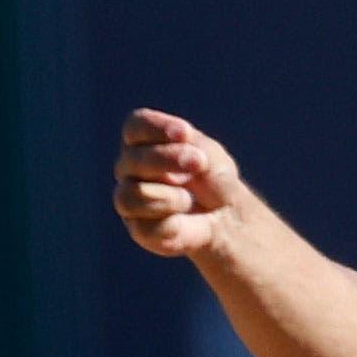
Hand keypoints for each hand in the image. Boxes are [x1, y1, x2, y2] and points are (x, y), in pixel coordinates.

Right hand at [111, 108, 249, 257]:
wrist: (226, 215)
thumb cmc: (214, 177)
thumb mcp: (212, 155)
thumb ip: (197, 150)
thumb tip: (185, 157)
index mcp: (143, 141)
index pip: (136, 127)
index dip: (156, 128)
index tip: (185, 133)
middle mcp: (130, 168)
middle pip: (133, 159)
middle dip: (168, 160)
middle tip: (199, 163)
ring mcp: (130, 198)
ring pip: (130, 195)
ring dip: (170, 196)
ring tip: (189, 199)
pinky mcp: (139, 229)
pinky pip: (146, 226)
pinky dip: (171, 223)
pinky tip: (183, 221)